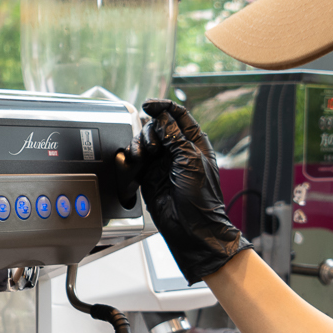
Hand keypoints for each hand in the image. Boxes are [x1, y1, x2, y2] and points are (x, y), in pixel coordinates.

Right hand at [137, 101, 251, 284]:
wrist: (190, 227)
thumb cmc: (201, 198)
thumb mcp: (190, 160)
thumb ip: (174, 136)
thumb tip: (161, 117)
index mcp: (194, 142)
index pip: (178, 115)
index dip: (163, 106)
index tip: (148, 105)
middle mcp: (178, 150)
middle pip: (157, 126)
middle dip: (149, 132)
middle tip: (151, 147)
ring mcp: (162, 163)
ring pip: (144, 142)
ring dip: (139, 146)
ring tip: (142, 158)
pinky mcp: (149, 176)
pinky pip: (135, 160)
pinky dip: (132, 160)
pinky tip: (135, 167)